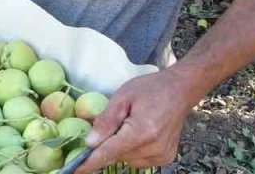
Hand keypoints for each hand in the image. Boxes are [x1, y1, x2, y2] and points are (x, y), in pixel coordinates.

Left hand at [75, 70, 199, 171]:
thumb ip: (106, 121)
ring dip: (121, 147)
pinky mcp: (166, 158)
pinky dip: (133, 150)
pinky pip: (138, 160)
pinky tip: (140, 133)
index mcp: (142, 132)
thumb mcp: (123, 97)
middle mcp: (153, 148)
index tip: (74, 171)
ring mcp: (161, 156)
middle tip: (115, 123)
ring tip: (131, 124)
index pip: (108, 153)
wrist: (180, 90)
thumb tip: (90, 143)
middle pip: (116, 156)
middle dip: (108, 144)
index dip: (89, 163)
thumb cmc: (150, 89)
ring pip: (126, 160)